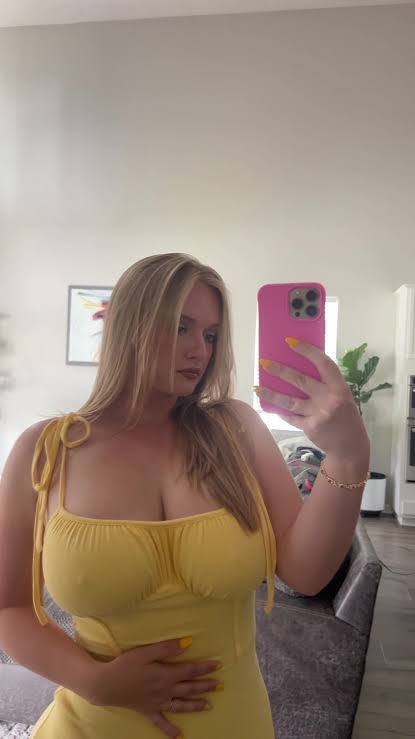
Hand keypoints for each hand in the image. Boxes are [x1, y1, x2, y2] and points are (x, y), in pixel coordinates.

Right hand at [86, 638, 222, 738]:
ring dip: (196, 705)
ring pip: (181, 705)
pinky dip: (170, 731)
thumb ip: (167, 648)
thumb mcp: (145, 652)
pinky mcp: (148, 711)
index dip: (205, 668)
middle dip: (206, 686)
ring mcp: (157, 703)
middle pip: (189, 688)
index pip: (190, 670)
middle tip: (220, 685)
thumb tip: (187, 644)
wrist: (106, 685)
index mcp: (165, 675)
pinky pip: (161, 723)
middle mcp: (165, 691)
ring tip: (209, 705)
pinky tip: (179, 736)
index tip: (218, 665)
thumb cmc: (125, 665)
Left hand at [256, 338, 369, 457]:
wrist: (350, 446)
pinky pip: (291, 417)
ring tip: (257, 388)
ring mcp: (318, 414)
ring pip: (289, 401)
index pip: (323, 364)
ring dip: (271, 394)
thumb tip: (303, 370)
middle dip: (280, 371)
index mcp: (340, 388)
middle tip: (264, 362)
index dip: (307, 351)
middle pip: (300, 381)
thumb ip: (327, 386)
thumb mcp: (344, 397)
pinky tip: (271, 407)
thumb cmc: (346, 417)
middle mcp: (329, 399)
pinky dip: (281, 412)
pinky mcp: (310, 427)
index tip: (290, 342)